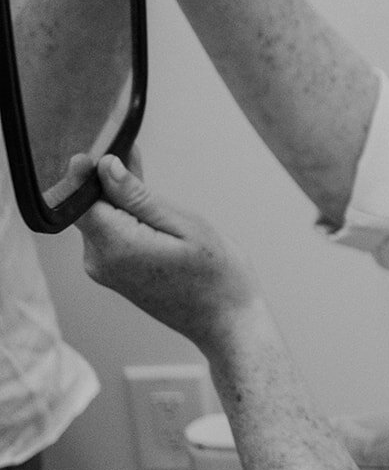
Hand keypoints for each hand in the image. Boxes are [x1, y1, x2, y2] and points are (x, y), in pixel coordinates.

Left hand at [76, 155, 266, 357]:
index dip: (89, 171)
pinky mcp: (113, 273)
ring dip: (123, 200)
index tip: (104, 148)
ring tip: (153, 189)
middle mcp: (100, 260)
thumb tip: (105, 167)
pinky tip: (153, 213)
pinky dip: (127, 218)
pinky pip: (111, 234)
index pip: (80, 197)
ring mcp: (104, 270)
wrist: (227, 322)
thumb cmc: (217, 274)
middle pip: (90, 205)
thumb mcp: (185, 225)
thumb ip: (139, 197)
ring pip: (101, 219)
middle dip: (111, 182)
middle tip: (135, 155)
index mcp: (116, 246)